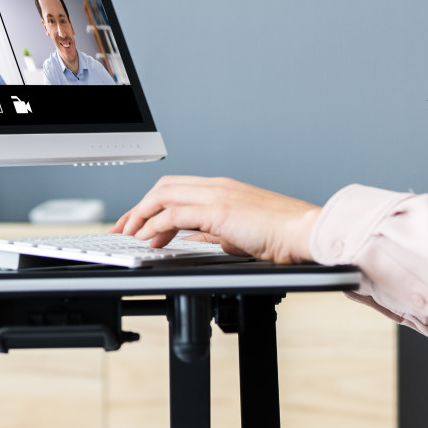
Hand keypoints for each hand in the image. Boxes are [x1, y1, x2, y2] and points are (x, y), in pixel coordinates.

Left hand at [113, 176, 320, 264]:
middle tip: (122, 229)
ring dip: (141, 216)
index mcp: (221, 189)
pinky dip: (156, 226)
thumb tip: (190, 240)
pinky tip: (149, 239)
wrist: (304, 232)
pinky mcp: (219, 210)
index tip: (134, 223)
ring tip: (130, 236)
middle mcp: (216, 187)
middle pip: (163, 188)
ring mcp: (217, 195)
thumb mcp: (238, 234)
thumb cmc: (281, 236)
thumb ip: (213, 233)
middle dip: (137, 208)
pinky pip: (175, 213)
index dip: (149, 205)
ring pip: (163, 196)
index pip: (175, 189)